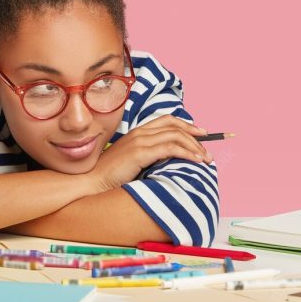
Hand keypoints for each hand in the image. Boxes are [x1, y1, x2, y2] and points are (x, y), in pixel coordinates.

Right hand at [89, 115, 214, 192]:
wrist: (91, 181)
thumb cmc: (110, 175)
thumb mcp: (131, 161)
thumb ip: (147, 155)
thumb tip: (168, 159)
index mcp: (138, 131)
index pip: (168, 120)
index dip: (187, 125)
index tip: (201, 134)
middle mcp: (140, 132)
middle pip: (175, 126)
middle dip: (196, 136)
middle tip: (208, 150)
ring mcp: (140, 141)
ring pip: (176, 136)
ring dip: (195, 147)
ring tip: (206, 159)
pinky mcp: (140, 152)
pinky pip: (171, 148)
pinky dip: (187, 153)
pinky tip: (195, 161)